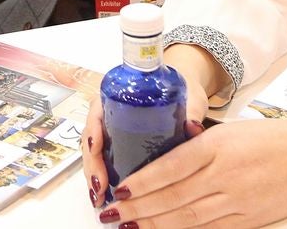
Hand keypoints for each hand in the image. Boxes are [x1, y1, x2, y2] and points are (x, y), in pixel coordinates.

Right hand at [83, 45, 225, 206]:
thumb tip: (194, 127)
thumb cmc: (184, 90)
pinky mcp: (121, 146)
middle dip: (92, 163)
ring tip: (100, 197)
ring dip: (94, 175)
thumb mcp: (190, 96)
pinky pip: (104, 161)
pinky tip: (105, 196)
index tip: (96, 147)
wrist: (187, 92)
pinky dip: (102, 179)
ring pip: (95, 153)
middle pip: (93, 137)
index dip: (93, 130)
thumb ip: (192, 109)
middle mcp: (112, 112)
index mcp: (121, 94)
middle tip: (100, 185)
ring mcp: (115, 131)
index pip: (98, 110)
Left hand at [93, 115, 286, 227]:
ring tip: (130, 226)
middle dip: (138, 208)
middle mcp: (225, 174)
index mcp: (216, 145)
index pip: (170, 166)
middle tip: (113, 213)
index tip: (120, 188)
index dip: (142, 181)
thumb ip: (194, 144)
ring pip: (187, 218)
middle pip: (173, 197)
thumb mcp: (227, 130)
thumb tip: (158, 158)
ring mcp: (237, 201)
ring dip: (155, 225)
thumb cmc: (267, 139)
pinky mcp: (248, 221)